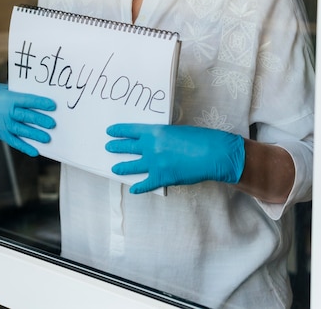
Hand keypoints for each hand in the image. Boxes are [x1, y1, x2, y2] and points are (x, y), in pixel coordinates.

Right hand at [0, 83, 55, 156]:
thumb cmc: (3, 95)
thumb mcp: (11, 90)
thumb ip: (24, 96)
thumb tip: (45, 102)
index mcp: (9, 98)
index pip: (26, 100)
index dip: (39, 103)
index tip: (52, 106)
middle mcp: (4, 111)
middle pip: (23, 116)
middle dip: (39, 120)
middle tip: (52, 124)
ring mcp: (2, 124)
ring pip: (19, 130)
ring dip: (34, 135)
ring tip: (47, 138)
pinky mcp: (0, 133)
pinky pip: (13, 142)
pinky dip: (24, 147)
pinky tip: (35, 151)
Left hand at [105, 123, 244, 193]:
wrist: (212, 153)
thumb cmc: (199, 138)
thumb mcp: (176, 131)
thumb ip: (161, 137)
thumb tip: (152, 145)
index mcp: (155, 131)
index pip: (131, 130)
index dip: (119, 131)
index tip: (110, 131)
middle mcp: (151, 146)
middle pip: (128, 147)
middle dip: (117, 147)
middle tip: (109, 147)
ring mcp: (155, 163)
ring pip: (132, 166)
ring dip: (122, 167)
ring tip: (114, 168)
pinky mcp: (162, 178)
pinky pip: (145, 184)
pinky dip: (138, 187)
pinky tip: (133, 189)